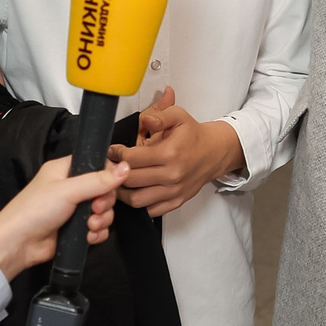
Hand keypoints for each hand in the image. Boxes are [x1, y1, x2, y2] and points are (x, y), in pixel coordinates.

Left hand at [0, 156, 132, 279]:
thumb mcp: (68, 190)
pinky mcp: (76, 229)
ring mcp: (74, 210)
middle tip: (95, 209)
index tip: (110, 186)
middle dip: (104, 202)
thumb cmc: (34, 210)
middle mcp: (71, 188)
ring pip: (104, 211)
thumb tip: (125, 168)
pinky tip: (87, 236)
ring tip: (89, 225)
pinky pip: (98, 228)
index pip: (96, 165)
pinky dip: (96, 233)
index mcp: (65, 170)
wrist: (18, 244)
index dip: (108, 175)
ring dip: (101, 220)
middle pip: (104, 190)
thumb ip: (98, 180)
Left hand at [112, 87, 245, 216]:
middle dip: (115, 173)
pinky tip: (135, 191)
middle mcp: (171, 175)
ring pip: (137, 200)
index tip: (114, 151)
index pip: (131, 159)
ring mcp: (174, 191)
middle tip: (111, 166)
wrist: (214, 152)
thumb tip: (145, 119)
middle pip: (130, 181)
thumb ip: (160, 115)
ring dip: (123, 192)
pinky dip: (139, 204)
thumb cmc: (192, 134)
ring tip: (119, 181)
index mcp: (169, 153)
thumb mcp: (178, 116)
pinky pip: (150, 211)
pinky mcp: (176, 202)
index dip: (117, 154)